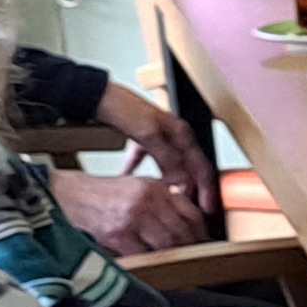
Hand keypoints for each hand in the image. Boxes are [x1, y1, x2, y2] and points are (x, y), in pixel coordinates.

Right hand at [53, 168, 203, 255]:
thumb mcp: (137, 188)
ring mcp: (133, 218)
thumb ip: (162, 201)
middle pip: (182, 232)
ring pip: (166, 246)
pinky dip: (147, 261)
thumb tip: (188, 225)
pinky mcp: (118, 234)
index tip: (202, 243)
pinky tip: (147, 262)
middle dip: (189, 249)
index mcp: (155, 188)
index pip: (191, 213)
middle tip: (191, 259)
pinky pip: (143, 255)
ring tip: (171, 263)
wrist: (68, 196)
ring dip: (170, 258)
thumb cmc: (102, 195)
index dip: (200, 232)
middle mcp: (147, 200)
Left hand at [93, 82, 215, 214]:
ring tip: (170, 200)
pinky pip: (151, 161)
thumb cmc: (123, 108)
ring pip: (174, 167)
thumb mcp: (148, 135)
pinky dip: (147, 173)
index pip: (202, 166)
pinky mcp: (147, 139)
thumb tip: (182, 180)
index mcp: (181, 133)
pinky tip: (138, 182)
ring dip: (172, 184)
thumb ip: (167, 157)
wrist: (99, 97)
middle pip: (191, 168)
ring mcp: (162, 137)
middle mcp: (176, 136)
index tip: (206, 208)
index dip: (207, 189)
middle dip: (192, 190)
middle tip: (188, 209)